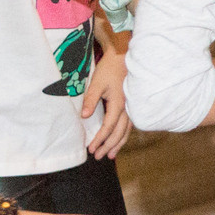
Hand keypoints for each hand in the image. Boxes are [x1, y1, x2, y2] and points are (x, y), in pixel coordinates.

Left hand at [81, 31, 133, 158]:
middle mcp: (127, 109)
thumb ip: (90, 100)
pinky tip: (118, 140)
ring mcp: (130, 108)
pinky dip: (123, 135)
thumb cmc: (109, 69)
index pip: (108, 127)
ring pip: (126, 131)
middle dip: (108, 146)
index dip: (100, 139)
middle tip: (98, 157)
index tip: (91, 148)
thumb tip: (84, 116)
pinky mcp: (130, 105)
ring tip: (110, 155)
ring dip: (118, 144)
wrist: (122, 57)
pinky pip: (128, 125)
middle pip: (119, 133)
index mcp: (119, 104)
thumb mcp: (97, 83)